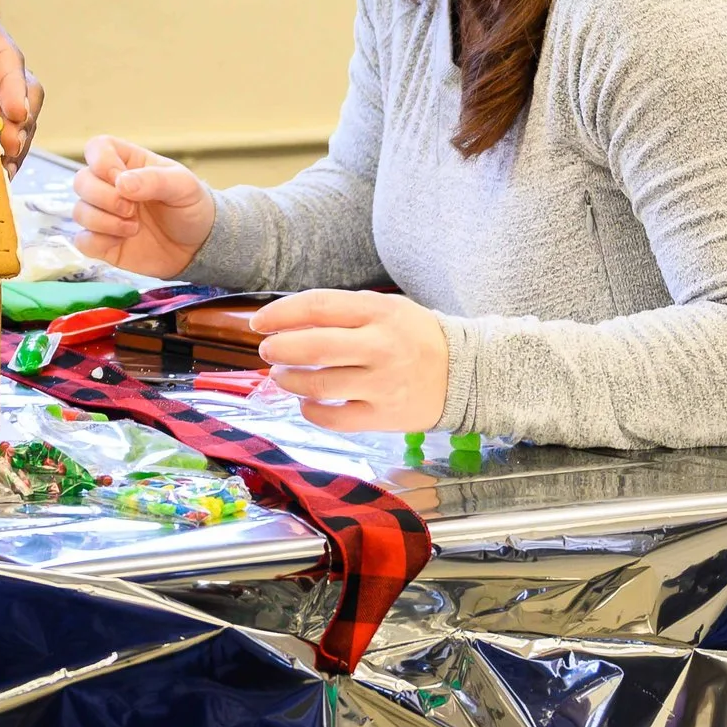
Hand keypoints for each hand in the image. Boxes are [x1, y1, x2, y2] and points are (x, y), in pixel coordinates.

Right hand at [71, 135, 214, 274]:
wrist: (198, 247)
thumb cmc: (191, 207)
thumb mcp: (184, 186)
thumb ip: (155, 180)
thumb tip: (121, 183)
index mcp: (128, 163)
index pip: (97, 148)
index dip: (101, 161)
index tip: (121, 179)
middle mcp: (109, 186)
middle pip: (81, 180)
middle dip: (104, 197)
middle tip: (132, 210)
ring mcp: (104, 214)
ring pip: (78, 211)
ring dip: (104, 221)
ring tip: (134, 227)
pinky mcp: (102, 242)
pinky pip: (82, 240)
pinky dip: (98, 242)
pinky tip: (122, 241)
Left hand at [250, 289, 449, 432]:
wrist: (467, 373)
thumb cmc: (416, 336)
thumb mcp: (386, 308)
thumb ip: (342, 311)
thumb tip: (287, 321)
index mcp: (379, 313)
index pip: (318, 306)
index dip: (281, 313)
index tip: (259, 322)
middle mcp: (380, 347)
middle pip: (314, 347)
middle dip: (279, 349)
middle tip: (267, 350)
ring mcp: (383, 385)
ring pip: (320, 386)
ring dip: (289, 380)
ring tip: (281, 375)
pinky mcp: (385, 417)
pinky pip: (336, 419)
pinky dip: (312, 411)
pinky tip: (306, 403)